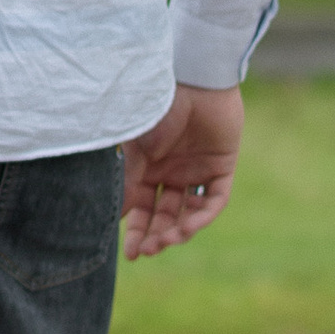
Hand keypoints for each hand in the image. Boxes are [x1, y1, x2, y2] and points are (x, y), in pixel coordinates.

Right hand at [119, 83, 243, 259]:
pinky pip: (214, 199)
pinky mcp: (222, 166)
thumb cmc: (156, 106)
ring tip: (169, 240)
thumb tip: (112, 216)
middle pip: (163, 214)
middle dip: (156, 234)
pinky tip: (189, 226)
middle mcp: (171, 171)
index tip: (130, 255)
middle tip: (149, 251)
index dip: (136, 231)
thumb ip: (126, 180)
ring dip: (178, 229)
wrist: (192, 78)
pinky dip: (203, 215)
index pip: (140, 208)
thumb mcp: (135, 148)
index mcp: (146, 166)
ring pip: (188, 211)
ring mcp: (197, 170)